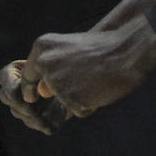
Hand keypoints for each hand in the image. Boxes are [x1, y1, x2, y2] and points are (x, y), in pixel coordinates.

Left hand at [0, 18, 155, 132]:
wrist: (127, 49)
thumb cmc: (104, 46)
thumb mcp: (72, 49)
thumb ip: (54, 68)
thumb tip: (42, 92)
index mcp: (42, 46)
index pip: (27, 75)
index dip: (30, 88)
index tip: (34, 96)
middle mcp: (45, 64)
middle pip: (47, 90)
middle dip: (63, 90)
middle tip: (86, 77)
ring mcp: (57, 83)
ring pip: (64, 100)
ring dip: (79, 96)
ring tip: (97, 78)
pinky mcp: (71, 99)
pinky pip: (78, 109)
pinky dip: (89, 104)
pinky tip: (101, 88)